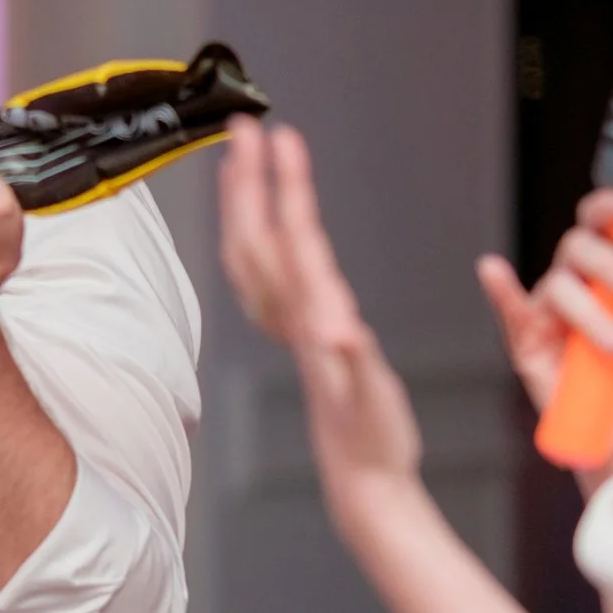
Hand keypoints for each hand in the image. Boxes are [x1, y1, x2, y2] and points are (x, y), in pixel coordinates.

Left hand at [218, 118, 421, 510]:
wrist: (364, 485)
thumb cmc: (373, 441)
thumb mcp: (369, 397)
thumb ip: (353, 362)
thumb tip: (340, 329)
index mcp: (314, 317)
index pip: (294, 236)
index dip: (288, 185)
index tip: (283, 137)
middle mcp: (296, 317)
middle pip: (258, 236)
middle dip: (249, 179)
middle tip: (244, 127)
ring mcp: (294, 328)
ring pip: (254, 255)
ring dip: (244, 205)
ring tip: (240, 164)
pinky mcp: (302, 339)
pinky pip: (267, 279)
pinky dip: (259, 244)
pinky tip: (265, 235)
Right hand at [475, 189, 612, 479]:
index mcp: (606, 270)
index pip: (599, 226)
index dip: (605, 207)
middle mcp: (575, 285)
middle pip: (576, 248)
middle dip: (606, 263)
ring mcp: (550, 314)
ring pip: (558, 286)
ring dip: (588, 312)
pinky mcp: (529, 345)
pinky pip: (511, 312)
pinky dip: (500, 290)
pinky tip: (493, 270)